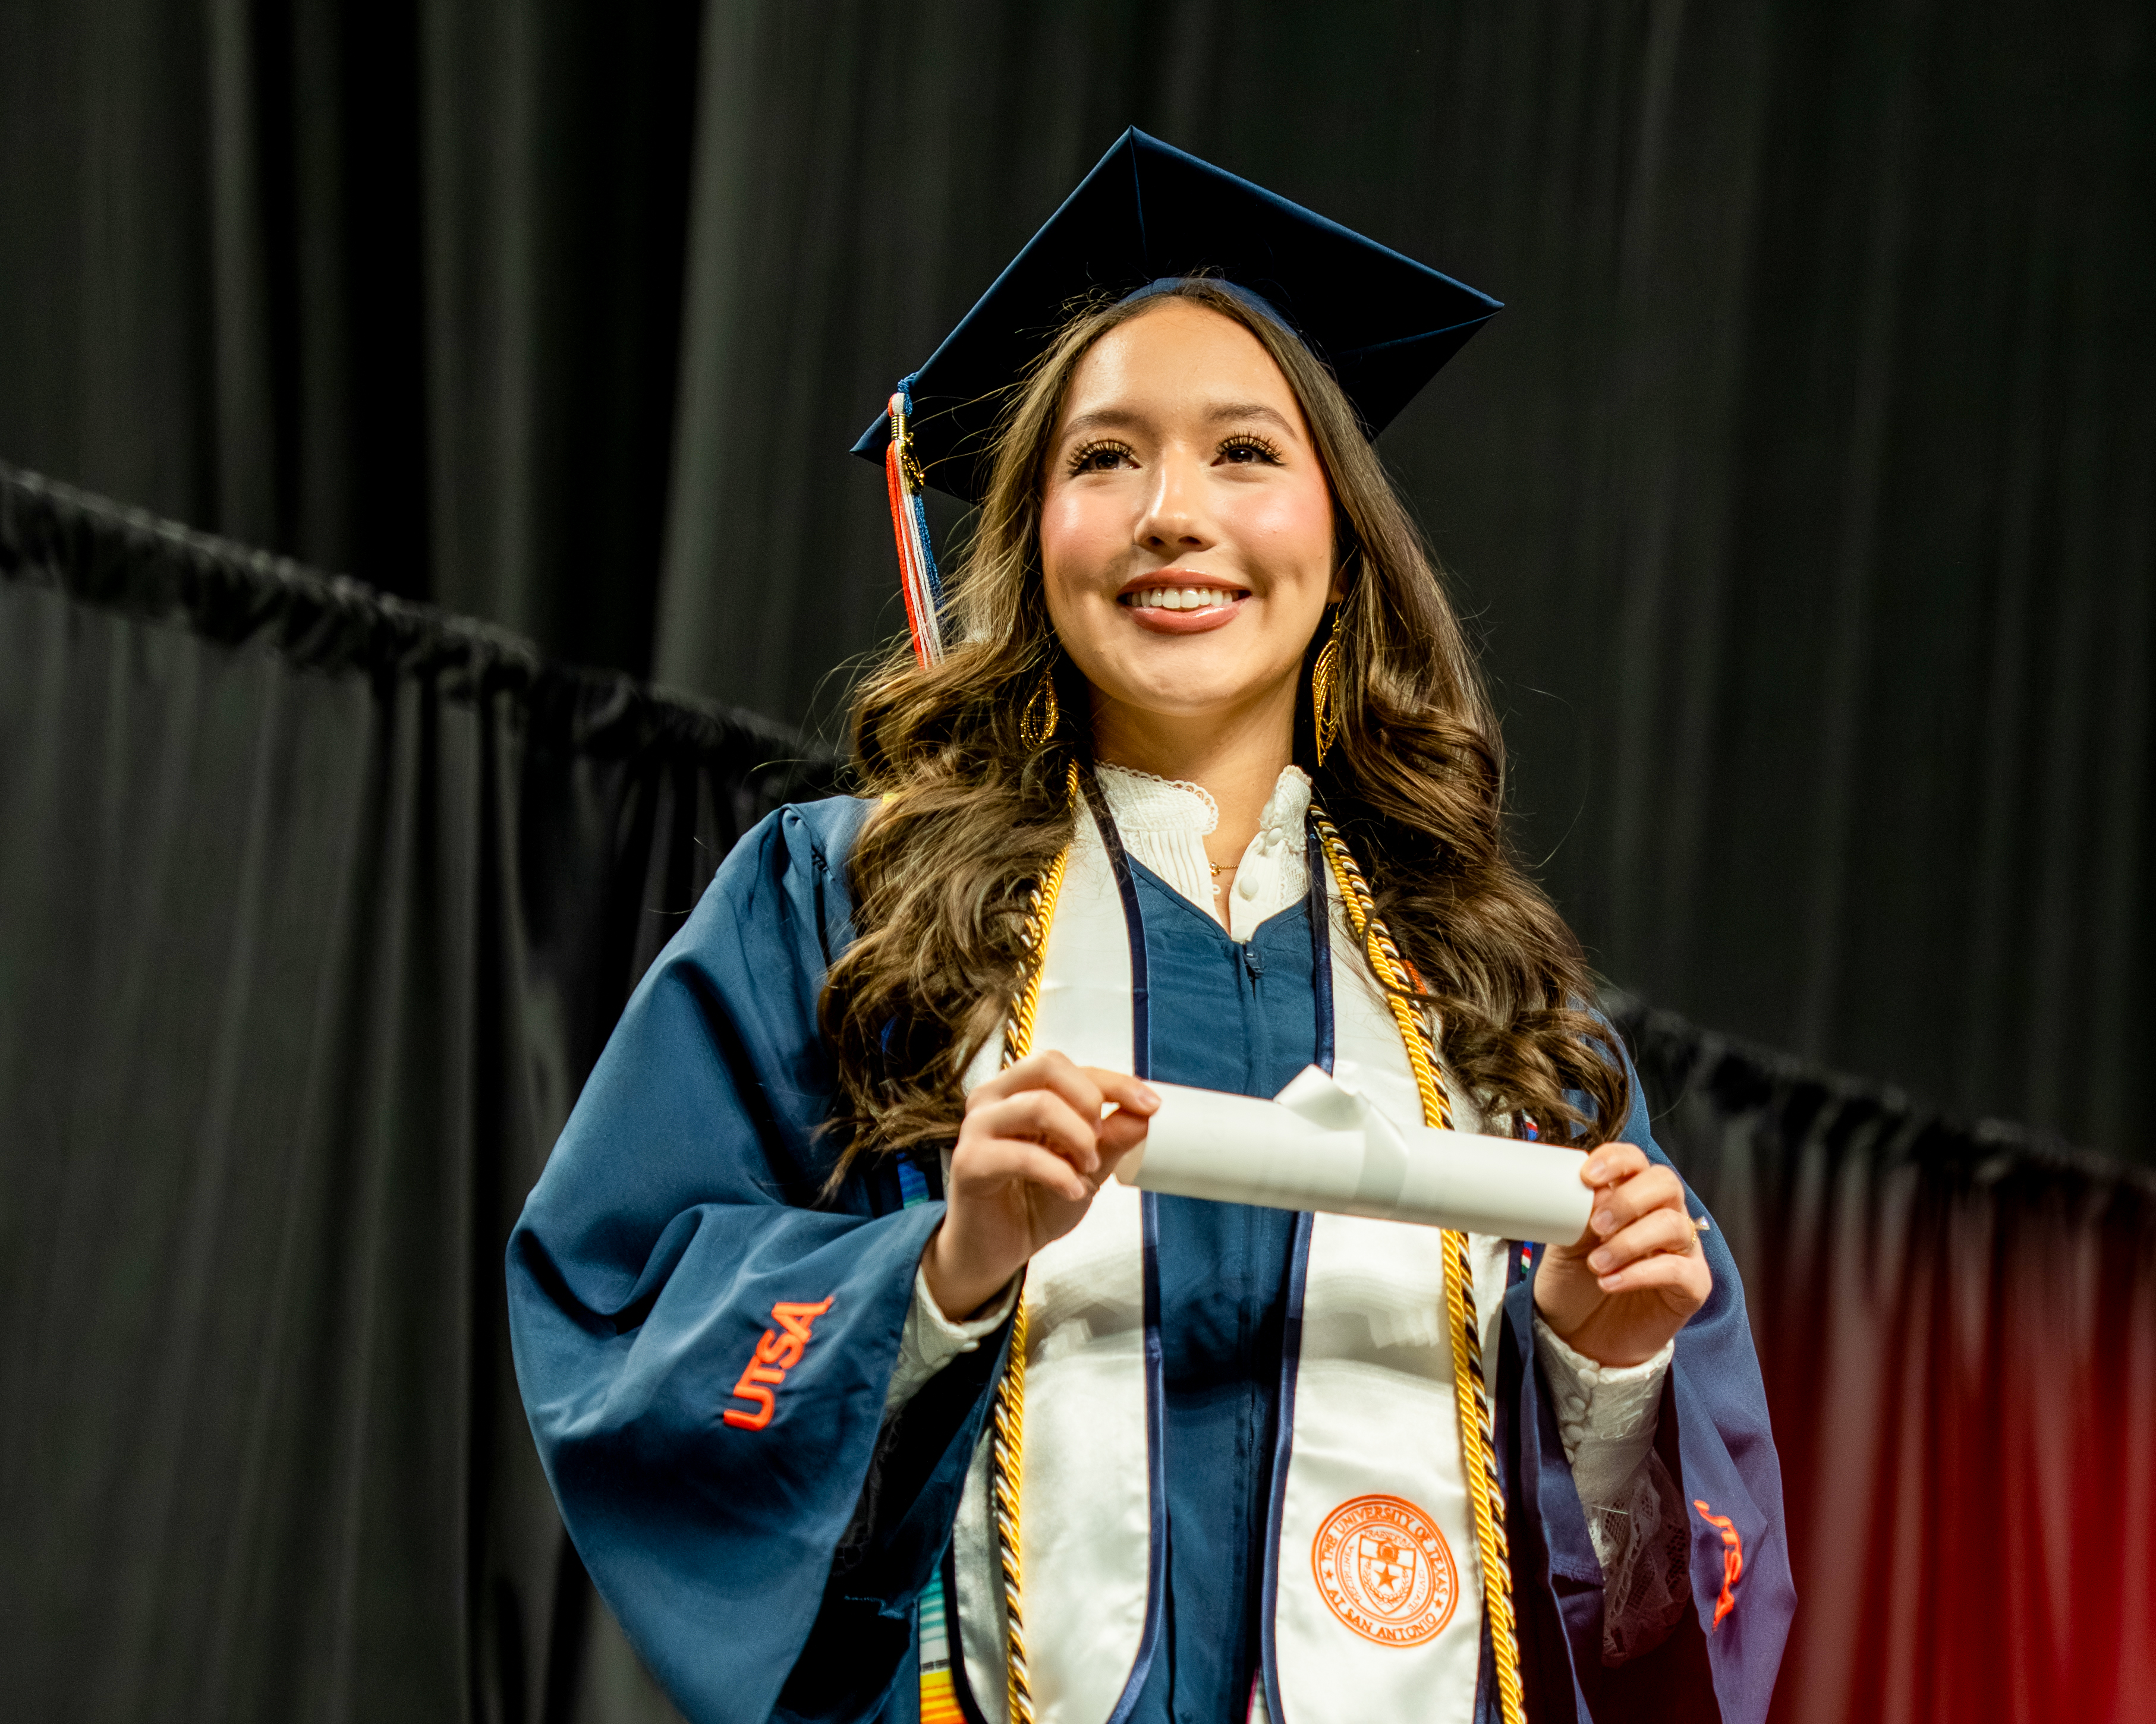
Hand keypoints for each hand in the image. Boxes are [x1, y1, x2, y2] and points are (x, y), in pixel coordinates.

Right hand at [921, 1051, 1158, 1320]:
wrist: (996, 1250)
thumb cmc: (1033, 1202)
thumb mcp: (1086, 1168)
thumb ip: (1112, 1138)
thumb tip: (1144, 1113)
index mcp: (1019, 1090)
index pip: (1068, 1067)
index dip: (1114, 1081)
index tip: (1150, 1104)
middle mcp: (993, 1098)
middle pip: (1047, 1066)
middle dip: (1089, 1099)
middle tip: (1102, 1139)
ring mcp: (977, 1127)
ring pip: (1037, 1105)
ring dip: (1077, 1138)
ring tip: (1088, 1170)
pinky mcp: (969, 1162)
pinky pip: (1022, 1154)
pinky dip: (1058, 1173)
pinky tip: (1073, 1191)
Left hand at [1532, 1143, 1710, 1367]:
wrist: (1580, 1337)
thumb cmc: (1573, 1285)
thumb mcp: (1563, 1245)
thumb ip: (1575, 1216)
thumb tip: (1588, 1192)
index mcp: (1629, 1196)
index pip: (1635, 1161)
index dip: (1616, 1160)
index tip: (1588, 1176)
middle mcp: (1661, 1214)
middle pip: (1665, 1183)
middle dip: (1627, 1200)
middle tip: (1595, 1225)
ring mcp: (1681, 1249)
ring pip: (1672, 1224)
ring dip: (1629, 1242)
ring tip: (1596, 1263)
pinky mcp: (1693, 1284)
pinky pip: (1679, 1269)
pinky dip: (1640, 1273)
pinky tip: (1611, 1282)